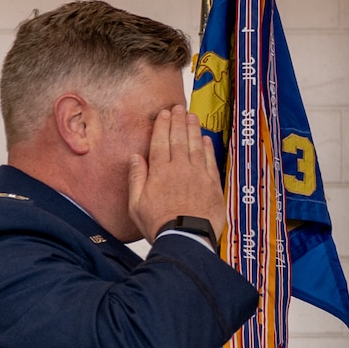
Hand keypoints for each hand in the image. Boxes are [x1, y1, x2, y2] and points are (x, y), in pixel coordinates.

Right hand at [129, 104, 226, 245]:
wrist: (186, 240)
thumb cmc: (159, 225)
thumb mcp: (136, 205)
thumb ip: (136, 179)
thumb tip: (135, 158)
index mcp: (160, 172)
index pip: (160, 141)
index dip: (162, 125)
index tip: (163, 114)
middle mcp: (180, 169)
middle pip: (178, 138)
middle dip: (178, 120)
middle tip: (178, 108)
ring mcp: (198, 175)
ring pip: (195, 145)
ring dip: (193, 128)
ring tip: (191, 116)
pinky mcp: (212, 185)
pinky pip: (210, 160)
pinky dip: (207, 147)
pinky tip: (205, 138)